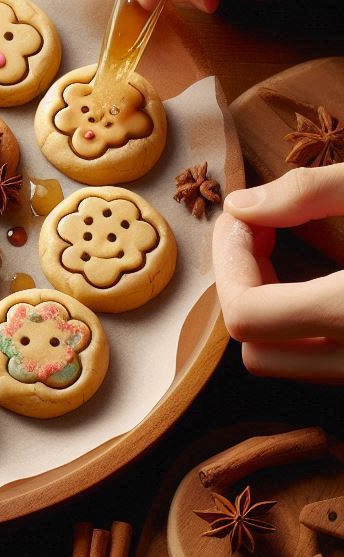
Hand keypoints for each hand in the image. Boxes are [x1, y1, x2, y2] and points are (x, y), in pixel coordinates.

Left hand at [213, 164, 343, 380]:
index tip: (247, 218)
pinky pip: (327, 364)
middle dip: (246, 287)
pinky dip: (309, 325)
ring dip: (275, 310)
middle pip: (257, 353)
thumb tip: (243, 206)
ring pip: (292, 365)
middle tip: (266, 231)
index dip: (229, 262)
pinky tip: (327, 276)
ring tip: (296, 249)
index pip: (246, 315)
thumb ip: (314, 192)